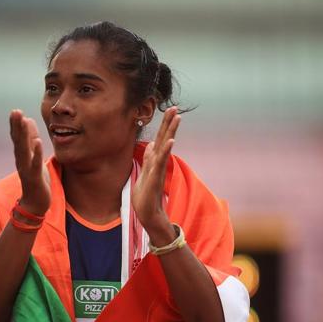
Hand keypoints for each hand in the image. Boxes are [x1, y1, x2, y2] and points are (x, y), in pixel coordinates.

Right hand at [9, 109, 50, 215]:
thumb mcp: (34, 156)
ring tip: (24, 121)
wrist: (35, 203)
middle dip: (16, 126)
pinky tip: (38, 141)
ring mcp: (27, 168)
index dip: (16, 124)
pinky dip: (36, 152)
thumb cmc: (35, 178)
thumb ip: (31, 139)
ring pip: (24, 149)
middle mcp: (21, 160)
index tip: (15, 111)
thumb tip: (28, 120)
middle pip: (18, 141)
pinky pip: (35, 163)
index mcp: (22, 155)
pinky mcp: (35, 177)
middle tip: (15, 111)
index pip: (17, 137)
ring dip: (23, 135)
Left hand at [131, 107, 179, 237]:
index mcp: (155, 160)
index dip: (164, 125)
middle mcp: (158, 162)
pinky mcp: (156, 176)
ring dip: (171, 131)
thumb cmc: (146, 196)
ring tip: (177, 118)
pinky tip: (171, 140)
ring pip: (165, 146)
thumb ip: (149, 159)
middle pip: (165, 138)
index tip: (169, 111)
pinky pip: (161, 161)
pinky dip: (166, 150)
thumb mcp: (145, 173)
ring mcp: (158, 168)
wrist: (148, 214)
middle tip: (176, 108)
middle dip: (169, 123)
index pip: (160, 138)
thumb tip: (151, 146)